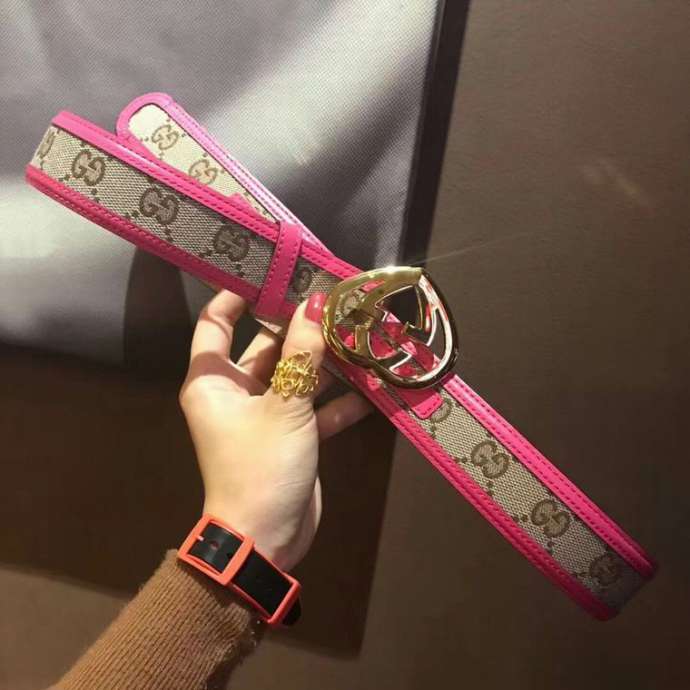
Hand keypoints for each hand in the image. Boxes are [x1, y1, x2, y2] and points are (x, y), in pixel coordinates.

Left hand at [179, 290, 371, 569]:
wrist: (266, 541)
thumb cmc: (261, 466)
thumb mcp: (285, 406)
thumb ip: (303, 355)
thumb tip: (315, 302)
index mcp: (214, 381)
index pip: (215, 324)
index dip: (236, 296)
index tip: (270, 273)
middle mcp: (235, 393)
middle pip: (266, 346)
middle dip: (299, 327)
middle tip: (336, 301)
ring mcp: (265, 415)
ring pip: (295, 376)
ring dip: (325, 362)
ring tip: (361, 336)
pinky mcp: (290, 436)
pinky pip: (314, 409)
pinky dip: (338, 402)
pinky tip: (371, 388)